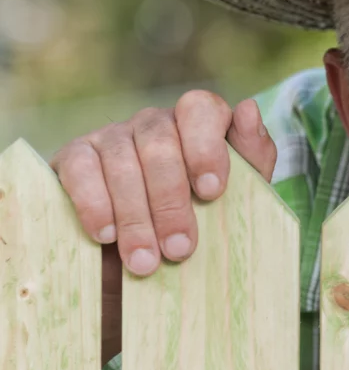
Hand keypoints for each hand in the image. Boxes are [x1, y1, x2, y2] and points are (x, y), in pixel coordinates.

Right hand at [49, 91, 276, 362]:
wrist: (146, 259)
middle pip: (159, 142)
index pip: (200, 108)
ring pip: (121, 160)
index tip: (212, 192)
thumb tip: (248, 108)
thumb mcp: (238, 194)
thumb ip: (253, 155)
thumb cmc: (202, 219)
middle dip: (171, 200)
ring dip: (134, 216)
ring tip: (145, 261)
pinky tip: (105, 235)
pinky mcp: (75, 156)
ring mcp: (112, 136)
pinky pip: (79, 169)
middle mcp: (153, 122)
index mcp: (196, 123)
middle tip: (180, 248)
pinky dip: (93, 203)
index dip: (206, 146)